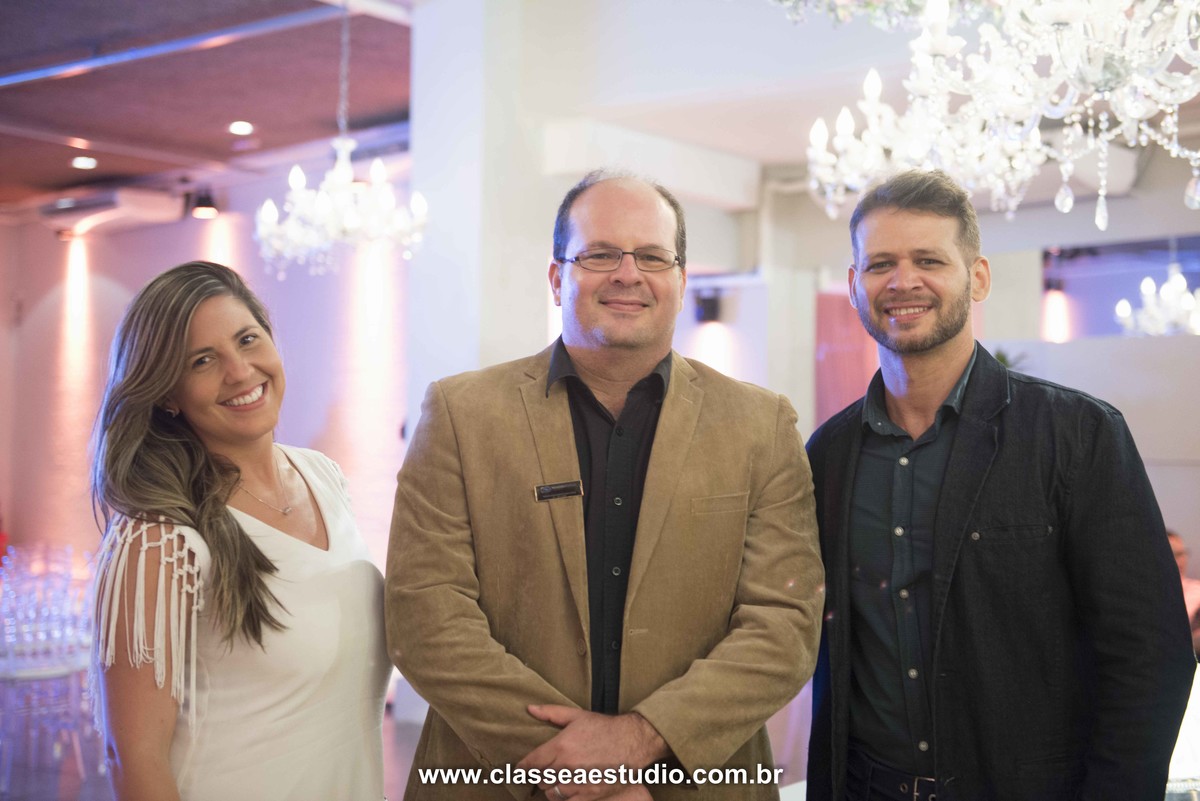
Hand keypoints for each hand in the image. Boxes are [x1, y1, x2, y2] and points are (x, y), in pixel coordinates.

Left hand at [520, 705, 667, 800]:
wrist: (633, 741)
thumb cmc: (605, 727)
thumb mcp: (577, 716)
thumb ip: (551, 713)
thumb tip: (530, 709)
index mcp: (561, 747)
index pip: (531, 763)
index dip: (523, 767)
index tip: (521, 768)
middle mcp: (567, 767)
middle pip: (540, 779)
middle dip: (539, 775)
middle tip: (543, 771)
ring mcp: (579, 783)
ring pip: (551, 793)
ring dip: (550, 787)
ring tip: (555, 780)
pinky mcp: (590, 794)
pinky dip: (564, 797)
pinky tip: (567, 789)